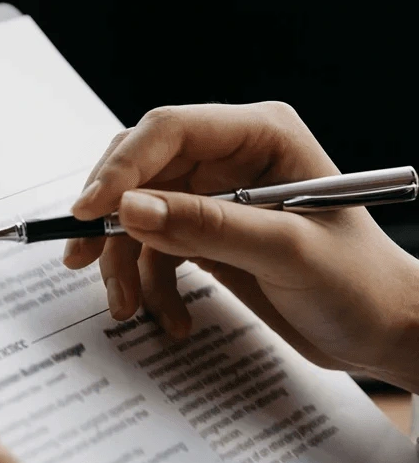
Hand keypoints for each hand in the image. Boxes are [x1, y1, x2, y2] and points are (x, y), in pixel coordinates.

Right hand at [64, 102, 418, 390]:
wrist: (380, 331)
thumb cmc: (359, 285)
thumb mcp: (286, 253)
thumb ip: (207, 226)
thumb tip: (129, 208)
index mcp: (260, 135)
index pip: (168, 130)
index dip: (121, 168)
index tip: (88, 213)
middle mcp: (231, 157)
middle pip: (140, 170)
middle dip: (109, 219)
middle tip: (82, 257)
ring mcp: (214, 195)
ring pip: (137, 214)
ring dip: (124, 262)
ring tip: (128, 307)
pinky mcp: (205, 232)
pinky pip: (152, 247)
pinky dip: (149, 282)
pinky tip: (169, 315)